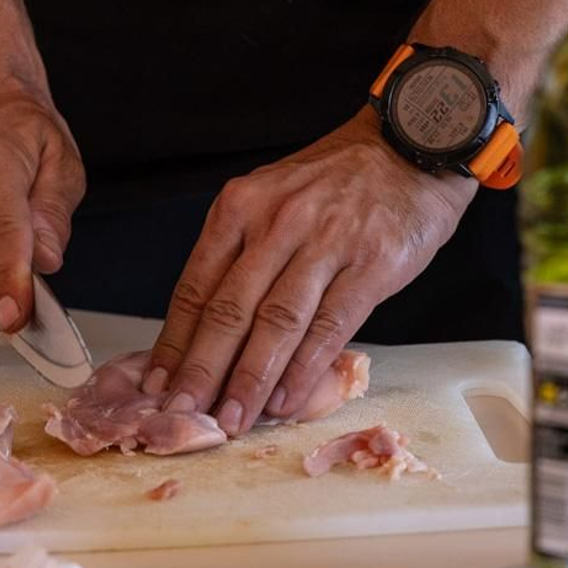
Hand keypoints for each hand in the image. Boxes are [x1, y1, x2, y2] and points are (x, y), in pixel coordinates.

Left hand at [145, 107, 474, 434]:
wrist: (410, 147)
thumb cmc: (336, 183)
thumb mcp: (272, 198)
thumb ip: (240, 253)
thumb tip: (206, 331)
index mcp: (241, 207)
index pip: (196, 286)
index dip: (174, 342)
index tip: (157, 384)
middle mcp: (277, 223)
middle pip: (229, 310)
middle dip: (202, 371)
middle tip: (182, 414)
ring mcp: (327, 243)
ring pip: (276, 323)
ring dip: (249, 379)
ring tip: (231, 421)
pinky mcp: (372, 265)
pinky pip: (330, 326)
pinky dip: (303, 369)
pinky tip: (285, 401)